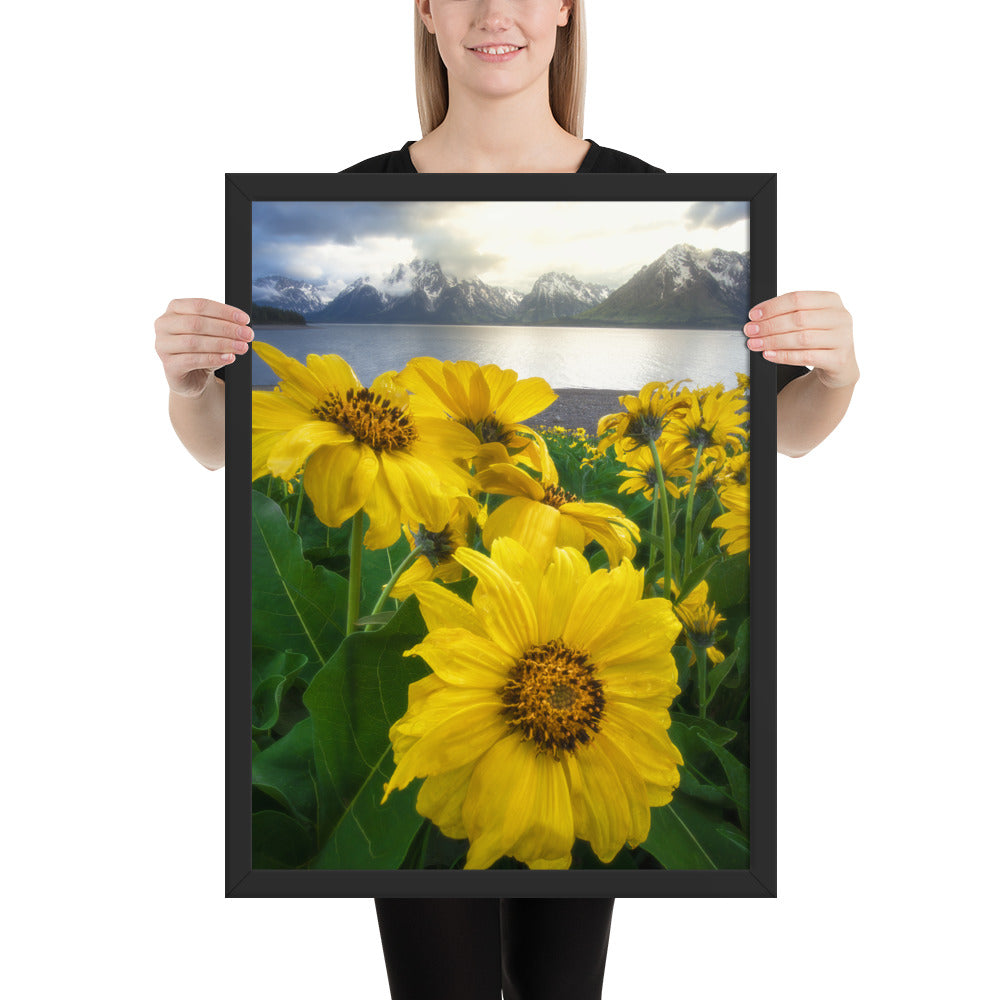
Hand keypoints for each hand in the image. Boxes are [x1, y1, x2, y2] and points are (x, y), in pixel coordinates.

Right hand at [154, 297, 253, 396]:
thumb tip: (241, 328)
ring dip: (223, 344)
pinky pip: (192, 360)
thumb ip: (222, 327)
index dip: (224, 311)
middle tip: (247, 334)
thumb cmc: (201, 349)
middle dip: (226, 328)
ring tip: (242, 347)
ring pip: (194, 342)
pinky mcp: (168, 365)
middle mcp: (164, 325)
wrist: (192, 377)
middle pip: (197, 323)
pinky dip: (213, 358)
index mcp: (174, 309)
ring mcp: (162, 345)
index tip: (245, 319)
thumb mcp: (212, 334)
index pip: (200, 305)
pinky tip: (229, 358)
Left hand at [743, 291, 858, 389]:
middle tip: (751, 331)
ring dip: (773, 341)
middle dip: (769, 325)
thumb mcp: (809, 320)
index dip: (772, 306)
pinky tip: (768, 355)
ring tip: (755, 344)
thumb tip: (757, 317)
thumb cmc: (819, 338)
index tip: (753, 315)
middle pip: (798, 318)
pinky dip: (783, 356)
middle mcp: (840, 317)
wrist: (839, 365)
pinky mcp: (838, 359)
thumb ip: (789, 314)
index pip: (798, 298)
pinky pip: (806, 357)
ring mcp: (842, 338)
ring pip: (801, 338)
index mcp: (831, 300)